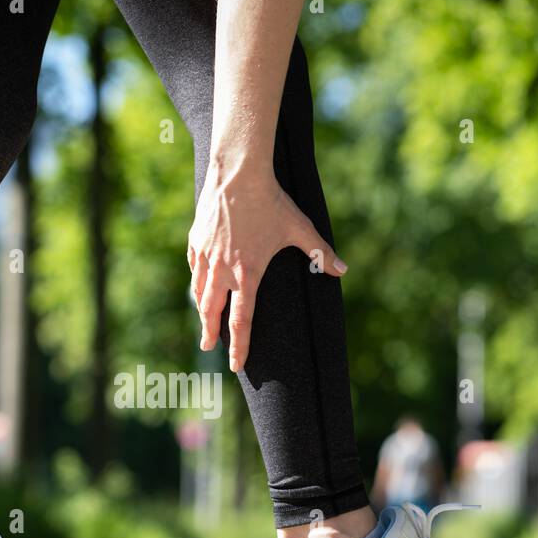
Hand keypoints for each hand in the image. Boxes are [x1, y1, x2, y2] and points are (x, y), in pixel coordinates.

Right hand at [187, 163, 345, 372]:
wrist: (238, 173)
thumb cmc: (272, 202)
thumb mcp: (300, 228)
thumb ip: (320, 253)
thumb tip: (343, 270)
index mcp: (248, 274)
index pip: (242, 321)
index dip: (239, 346)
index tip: (236, 364)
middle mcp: (223, 270)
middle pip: (212, 312)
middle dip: (210, 334)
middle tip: (208, 347)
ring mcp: (206, 256)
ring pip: (199, 292)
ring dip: (201, 311)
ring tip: (203, 322)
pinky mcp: (196, 240)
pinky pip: (195, 267)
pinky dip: (197, 280)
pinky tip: (199, 284)